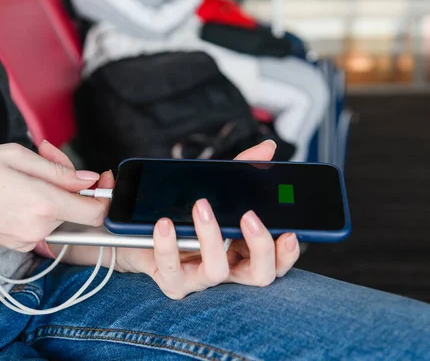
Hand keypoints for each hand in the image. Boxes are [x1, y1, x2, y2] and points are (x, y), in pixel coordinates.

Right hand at [0, 142, 107, 251]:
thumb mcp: (15, 156)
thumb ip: (59, 170)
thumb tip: (88, 180)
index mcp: (43, 204)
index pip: (96, 213)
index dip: (104, 196)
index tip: (99, 181)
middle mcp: (39, 228)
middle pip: (76, 208)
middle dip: (69, 182)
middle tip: (47, 157)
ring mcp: (27, 239)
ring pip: (58, 214)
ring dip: (52, 192)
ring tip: (26, 170)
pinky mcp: (17, 243)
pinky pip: (41, 222)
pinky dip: (39, 205)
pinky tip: (19, 187)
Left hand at [114, 140, 300, 298]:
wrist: (140, 234)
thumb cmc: (184, 214)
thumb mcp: (215, 190)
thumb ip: (243, 170)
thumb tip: (267, 147)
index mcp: (243, 251)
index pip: (276, 261)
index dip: (287, 254)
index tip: (289, 233)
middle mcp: (227, 269)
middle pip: (260, 275)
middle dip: (261, 247)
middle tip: (249, 216)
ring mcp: (200, 278)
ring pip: (217, 272)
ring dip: (211, 238)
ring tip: (201, 205)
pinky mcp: (172, 282)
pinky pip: (172, 269)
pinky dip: (168, 245)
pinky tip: (164, 223)